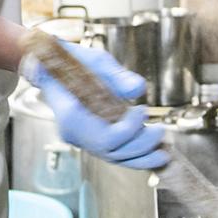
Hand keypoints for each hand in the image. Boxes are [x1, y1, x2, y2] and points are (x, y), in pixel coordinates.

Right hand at [21, 40, 168, 169]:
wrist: (53, 66)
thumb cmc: (72, 61)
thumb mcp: (96, 59)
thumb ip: (117, 75)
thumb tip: (137, 89)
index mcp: (71, 115)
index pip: (101, 136)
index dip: (126, 129)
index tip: (142, 110)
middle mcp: (75, 133)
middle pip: (110, 150)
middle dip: (139, 144)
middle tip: (160, 130)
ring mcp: (83, 138)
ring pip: (113, 157)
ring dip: (141, 157)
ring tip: (164, 151)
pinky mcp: (92, 138)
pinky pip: (113, 153)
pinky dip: (134, 156)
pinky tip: (153, 153)